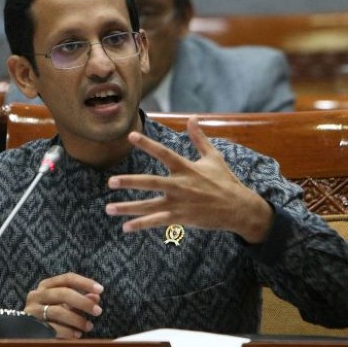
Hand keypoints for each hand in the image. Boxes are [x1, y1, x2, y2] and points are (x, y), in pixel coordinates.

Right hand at [23, 272, 102, 338]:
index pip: (68, 278)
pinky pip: (52, 327)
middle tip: (98, 311)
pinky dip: (67, 331)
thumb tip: (96, 297)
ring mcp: (32, 310)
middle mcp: (37, 294)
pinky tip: (77, 335)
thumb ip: (80, 299)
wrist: (24, 331)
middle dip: (83, 302)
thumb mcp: (64, 305)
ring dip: (77, 319)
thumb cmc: (48, 315)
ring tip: (89, 326)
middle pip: (63, 293)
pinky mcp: (30, 325)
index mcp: (47, 285)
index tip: (100, 290)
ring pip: (58, 311)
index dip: (85, 283)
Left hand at [105, 116, 273, 243]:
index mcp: (186, 168)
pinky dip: (141, 224)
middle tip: (111, 181)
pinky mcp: (181, 218)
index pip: (163, 153)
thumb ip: (199, 138)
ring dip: (128, 207)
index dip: (147, 144)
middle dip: (130, 182)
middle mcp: (180, 185)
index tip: (130, 136)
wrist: (238, 208)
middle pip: (151, 182)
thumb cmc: (226, 181)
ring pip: (149, 206)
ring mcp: (179, 203)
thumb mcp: (213, 157)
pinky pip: (157, 221)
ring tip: (109, 208)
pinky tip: (126, 227)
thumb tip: (192, 118)